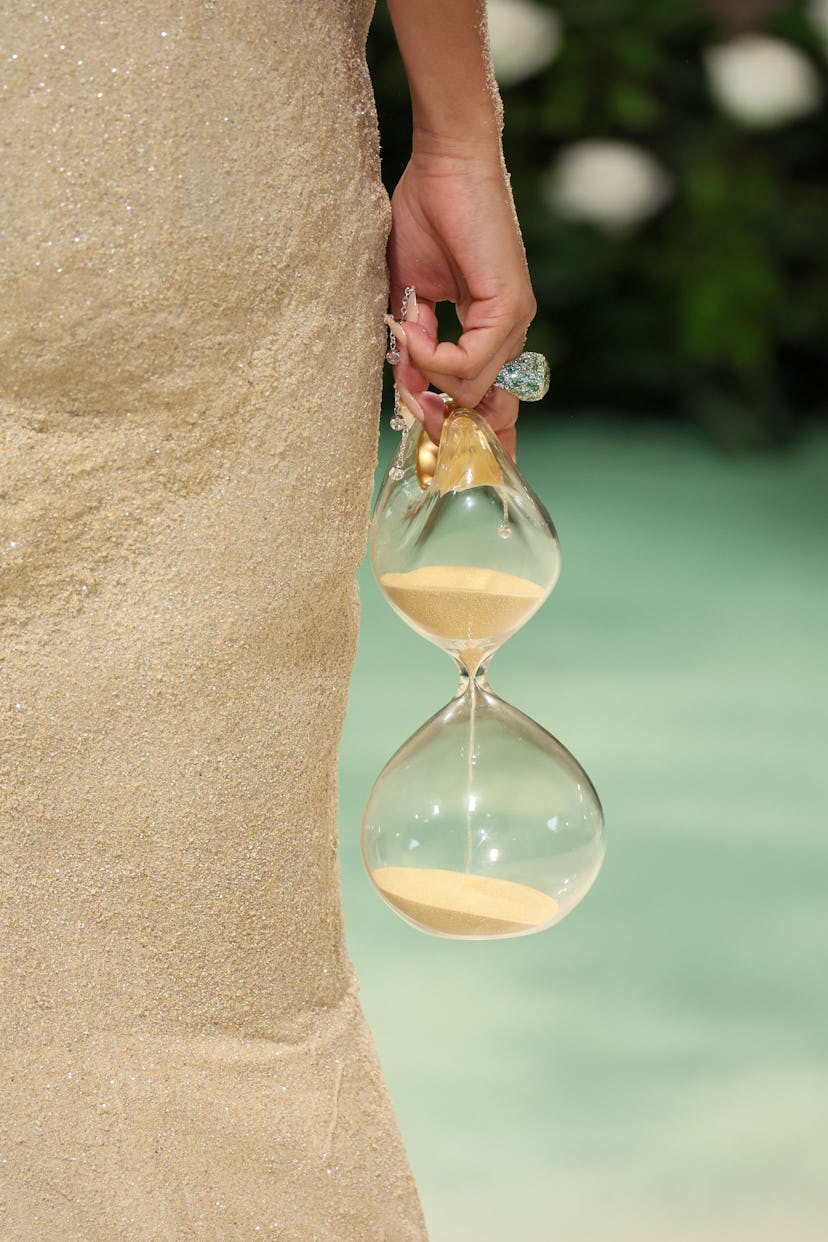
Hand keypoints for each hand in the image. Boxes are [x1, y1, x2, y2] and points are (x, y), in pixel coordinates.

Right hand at [386, 148, 536, 457]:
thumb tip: (407, 384)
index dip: (466, 426)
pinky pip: (470, 362)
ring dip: (430, 375)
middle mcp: (510, 329)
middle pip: (488, 406)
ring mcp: (514, 319)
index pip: (491, 397)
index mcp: (491, 327)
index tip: (433, 438)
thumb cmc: (427, 212)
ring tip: (407, 339)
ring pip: (474, 388)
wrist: (445, 162)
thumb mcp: (411, 291)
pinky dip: (436, 357)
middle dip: (449, 423)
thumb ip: (413, 342)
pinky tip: (415, 330)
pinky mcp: (509, 306)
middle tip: (418, 418)